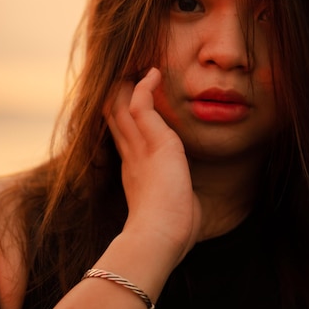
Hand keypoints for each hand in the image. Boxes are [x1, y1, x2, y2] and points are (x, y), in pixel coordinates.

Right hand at [104, 68, 201, 266]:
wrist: (159, 239)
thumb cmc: (170, 234)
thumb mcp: (174, 211)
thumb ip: (178, 202)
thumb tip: (192, 207)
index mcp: (135, 173)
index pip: (125, 139)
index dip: (124, 121)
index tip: (129, 106)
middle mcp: (132, 156)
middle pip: (116, 118)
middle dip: (119, 97)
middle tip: (125, 77)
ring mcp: (139, 147)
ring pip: (121, 106)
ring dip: (129, 86)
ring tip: (138, 69)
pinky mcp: (152, 139)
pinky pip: (140, 103)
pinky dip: (145, 86)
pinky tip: (153, 74)